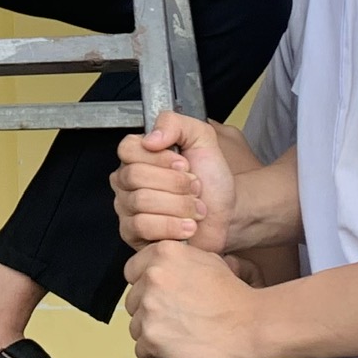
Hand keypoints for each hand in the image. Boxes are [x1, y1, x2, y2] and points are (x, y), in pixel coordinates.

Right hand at [114, 112, 234, 252]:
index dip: (160, 158)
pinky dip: (172, 226)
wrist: (230, 216)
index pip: (128, 148)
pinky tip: (187, 226)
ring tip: (194, 209)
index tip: (185, 164)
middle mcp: (127, 181)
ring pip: (141, 201)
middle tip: (195, 188)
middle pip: (135, 175)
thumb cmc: (213, 181)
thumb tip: (150, 138)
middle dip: (176, 184)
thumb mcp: (202, 139)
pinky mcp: (132, 235)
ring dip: (179, 206)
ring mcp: (127, 208)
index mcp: (139, 156)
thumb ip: (175, 123)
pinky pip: (142, 226)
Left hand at [125, 242, 266, 357]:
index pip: (133, 271)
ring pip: (135, 326)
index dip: (146, 287)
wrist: (254, 326)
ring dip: (153, 334)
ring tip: (179, 338)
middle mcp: (153, 277)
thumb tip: (165, 270)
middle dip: (150, 312)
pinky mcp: (152, 337)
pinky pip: (141, 350)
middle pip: (133, 300)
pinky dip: (157, 356)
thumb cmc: (238, 300)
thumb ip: (179, 263)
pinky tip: (176, 353)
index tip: (158, 297)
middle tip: (174, 321)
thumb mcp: (209, 261)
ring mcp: (150, 307)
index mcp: (164, 254)